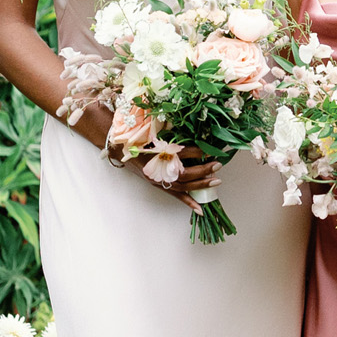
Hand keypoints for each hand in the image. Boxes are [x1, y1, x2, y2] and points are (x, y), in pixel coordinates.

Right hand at [77, 103, 221, 210]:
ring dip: (200, 184)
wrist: (119, 146)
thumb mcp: (153, 129)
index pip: (178, 155)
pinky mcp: (158, 184)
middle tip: (218, 164)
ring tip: (217, 180)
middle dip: (202, 170)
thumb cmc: (137, 135)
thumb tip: (191, 127)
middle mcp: (156, 168)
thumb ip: (170, 130)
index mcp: (154, 153)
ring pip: (182, 186)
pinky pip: (175, 194)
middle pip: (183, 173)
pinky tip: (200, 209)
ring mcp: (157, 179)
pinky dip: (188, 201)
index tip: (208, 150)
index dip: (194, 152)